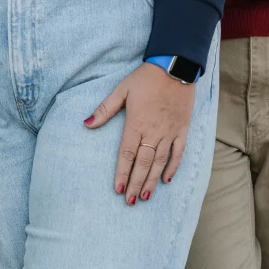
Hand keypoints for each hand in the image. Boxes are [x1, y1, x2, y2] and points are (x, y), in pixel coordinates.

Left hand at [84, 62, 195, 203]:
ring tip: (146, 196)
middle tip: (131, 201)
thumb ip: (104, 110)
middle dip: (136, 183)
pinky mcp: (182, 129)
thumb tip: (86, 124)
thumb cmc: (145, 78)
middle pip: (143, 163)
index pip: (127, 155)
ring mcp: (169, 132)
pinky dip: (173, 167)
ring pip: (159, 161)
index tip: (118, 189)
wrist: (175, 67)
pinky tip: (167, 179)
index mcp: (136, 124)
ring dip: (152, 180)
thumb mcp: (121, 90)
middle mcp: (153, 132)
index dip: (122, 173)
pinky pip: (178, 152)